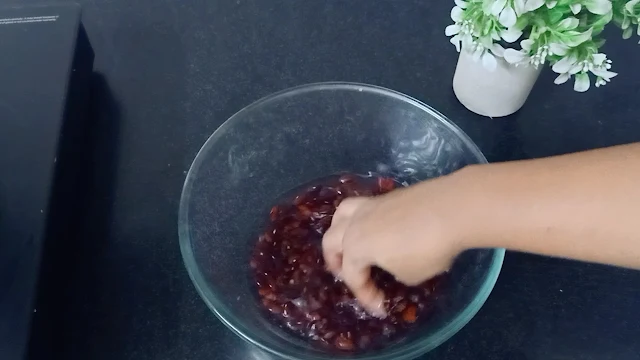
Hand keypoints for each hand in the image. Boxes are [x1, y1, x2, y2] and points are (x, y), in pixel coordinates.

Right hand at [321, 179, 464, 316]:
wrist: (451, 209)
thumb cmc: (426, 248)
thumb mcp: (410, 274)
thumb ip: (394, 272)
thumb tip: (394, 263)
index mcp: (356, 247)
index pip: (352, 276)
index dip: (365, 296)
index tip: (380, 308)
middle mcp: (356, 223)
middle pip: (331, 240)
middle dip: (334, 260)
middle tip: (343, 273)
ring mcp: (371, 205)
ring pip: (342, 214)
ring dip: (340, 231)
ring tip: (348, 241)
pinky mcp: (389, 195)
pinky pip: (364, 206)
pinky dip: (361, 219)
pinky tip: (375, 228)